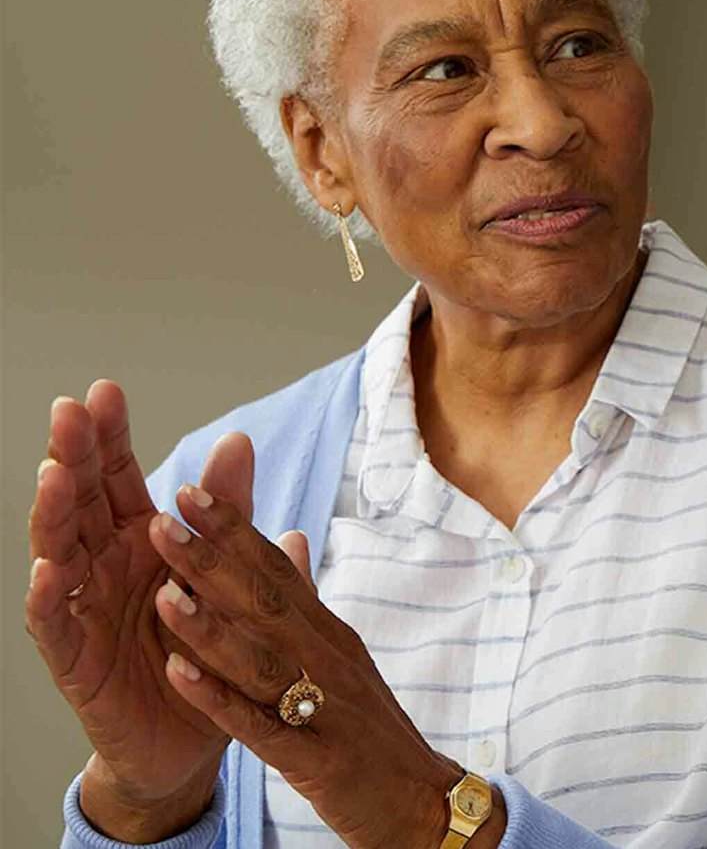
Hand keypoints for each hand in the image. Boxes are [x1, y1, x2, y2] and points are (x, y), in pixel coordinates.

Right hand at [24, 383, 227, 840]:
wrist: (196, 734)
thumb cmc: (203, 645)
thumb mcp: (222, 570)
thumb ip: (225, 511)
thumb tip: (239, 442)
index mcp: (141, 539)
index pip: (119, 477)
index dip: (110, 436)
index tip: (106, 390)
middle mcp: (104, 565)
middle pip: (81, 500)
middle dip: (74, 454)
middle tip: (69, 411)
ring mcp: (84, 607)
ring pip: (59, 550)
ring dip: (54, 512)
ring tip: (56, 473)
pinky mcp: (74, 658)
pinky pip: (57, 622)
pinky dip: (51, 595)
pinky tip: (50, 567)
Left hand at [149, 432, 495, 848]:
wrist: (420, 803)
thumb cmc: (369, 732)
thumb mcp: (343, 660)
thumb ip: (308, 604)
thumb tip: (288, 540)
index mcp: (331, 634)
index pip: (279, 570)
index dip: (234, 531)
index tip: (189, 492)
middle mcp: (330, 660)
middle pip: (268, 602)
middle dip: (213, 560)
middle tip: (162, 519)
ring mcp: (325, 708)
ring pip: (262, 659)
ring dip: (210, 626)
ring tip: (161, 593)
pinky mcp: (317, 759)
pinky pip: (261, 726)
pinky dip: (219, 700)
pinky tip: (178, 678)